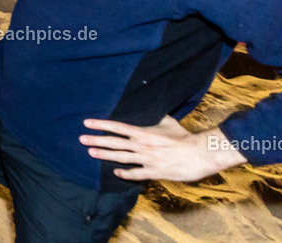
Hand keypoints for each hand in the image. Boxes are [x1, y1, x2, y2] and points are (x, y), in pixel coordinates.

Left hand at [79, 116, 245, 181]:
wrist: (200, 153)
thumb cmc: (184, 136)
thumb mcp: (167, 122)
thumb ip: (154, 118)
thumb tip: (148, 108)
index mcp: (144, 132)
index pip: (117, 127)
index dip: (101, 124)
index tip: (87, 123)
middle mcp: (142, 145)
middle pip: (114, 143)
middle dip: (96, 140)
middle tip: (81, 139)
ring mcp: (147, 159)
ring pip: (121, 158)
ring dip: (105, 155)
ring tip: (91, 152)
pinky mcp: (155, 172)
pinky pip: (136, 174)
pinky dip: (125, 174)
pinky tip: (115, 173)